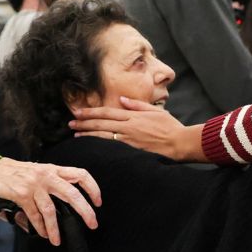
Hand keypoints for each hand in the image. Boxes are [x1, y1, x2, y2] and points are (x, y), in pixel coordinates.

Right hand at [0, 158, 100, 244]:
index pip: (80, 174)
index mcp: (52, 169)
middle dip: (85, 211)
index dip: (92, 188)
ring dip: (55, 228)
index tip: (98, 202)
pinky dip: (40, 226)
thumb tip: (58, 208)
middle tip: (92, 223)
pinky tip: (42, 233)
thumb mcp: (35, 172)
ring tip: (57, 240)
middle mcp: (46, 176)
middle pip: (73, 194)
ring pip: (51, 210)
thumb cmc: (12, 172)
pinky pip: (34, 215)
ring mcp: (34, 185)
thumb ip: (49, 185)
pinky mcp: (21, 195)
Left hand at [68, 97, 193, 158]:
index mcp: (133, 116)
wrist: (180, 143)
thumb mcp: (155, 111)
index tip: (78, 112)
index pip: (107, 112)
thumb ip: (136, 105)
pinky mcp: (131, 152)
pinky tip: (91, 147)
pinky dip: (100, 146)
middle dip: (84, 123)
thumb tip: (121, 99)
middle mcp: (128, 127)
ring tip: (76, 135)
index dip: (91, 112)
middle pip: (101, 123)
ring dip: (88, 135)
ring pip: (103, 136)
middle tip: (70, 123)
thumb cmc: (170, 127)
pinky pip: (111, 148)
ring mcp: (129, 140)